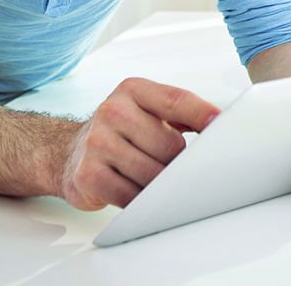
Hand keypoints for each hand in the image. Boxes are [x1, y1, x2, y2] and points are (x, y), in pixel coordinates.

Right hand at [59, 77, 218, 209]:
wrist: (68, 152)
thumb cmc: (121, 131)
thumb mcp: (147, 109)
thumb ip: (181, 113)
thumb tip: (220, 122)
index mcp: (132, 90)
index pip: (175, 100)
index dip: (202, 114)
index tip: (222, 125)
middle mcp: (112, 110)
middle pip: (169, 145)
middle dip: (176, 161)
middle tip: (168, 163)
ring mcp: (97, 142)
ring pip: (152, 175)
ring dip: (159, 184)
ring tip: (151, 176)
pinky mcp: (88, 175)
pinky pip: (131, 197)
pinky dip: (140, 200)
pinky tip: (135, 190)